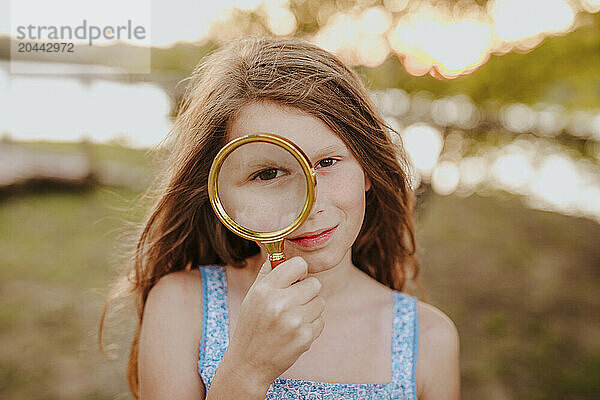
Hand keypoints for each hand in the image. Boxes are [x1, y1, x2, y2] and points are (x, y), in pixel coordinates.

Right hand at [225, 256, 324, 386]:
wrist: (249, 363)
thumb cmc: (252, 325)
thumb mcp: (253, 296)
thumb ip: (268, 272)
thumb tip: (282, 252)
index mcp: (265, 290)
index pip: (298, 265)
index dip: (299, 272)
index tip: (295, 279)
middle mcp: (279, 304)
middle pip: (315, 283)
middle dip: (307, 291)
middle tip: (294, 302)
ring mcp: (294, 322)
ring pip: (320, 302)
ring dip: (310, 309)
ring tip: (293, 318)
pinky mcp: (305, 337)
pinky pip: (320, 321)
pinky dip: (311, 326)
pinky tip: (295, 332)